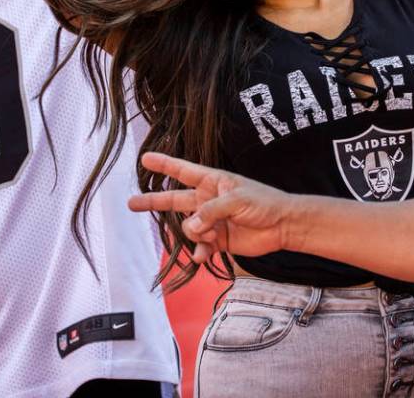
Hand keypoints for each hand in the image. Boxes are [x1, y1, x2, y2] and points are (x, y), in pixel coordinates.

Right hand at [128, 152, 293, 260]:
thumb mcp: (237, 200)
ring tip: (213, 235)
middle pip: (174, 200)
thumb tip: (191, 227)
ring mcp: (211, 221)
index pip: (183, 171)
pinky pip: (198, 247)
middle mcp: (208, 200)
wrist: (283, 226)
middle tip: (130, 203)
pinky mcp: (217, 240)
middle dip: (153, 202)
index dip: (164, 164)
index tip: (145, 158)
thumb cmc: (264, 203)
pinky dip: (199, 252)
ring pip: (188, 229)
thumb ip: (211, 212)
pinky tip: (204, 255)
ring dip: (196, 235)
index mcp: (213, 182)